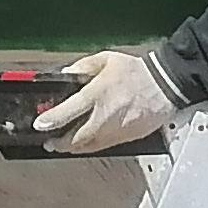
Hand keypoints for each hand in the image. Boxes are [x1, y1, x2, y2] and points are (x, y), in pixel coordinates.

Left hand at [40, 48, 178, 154]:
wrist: (166, 85)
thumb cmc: (138, 72)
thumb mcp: (106, 59)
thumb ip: (83, 67)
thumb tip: (66, 75)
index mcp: (98, 93)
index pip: (68, 111)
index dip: (51, 120)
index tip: (40, 125)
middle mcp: (105, 115)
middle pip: (75, 138)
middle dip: (59, 143)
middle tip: (50, 141)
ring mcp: (116, 129)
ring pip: (88, 146)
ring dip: (73, 147)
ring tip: (64, 144)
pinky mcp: (126, 138)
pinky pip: (103, 147)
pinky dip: (90, 146)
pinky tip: (86, 142)